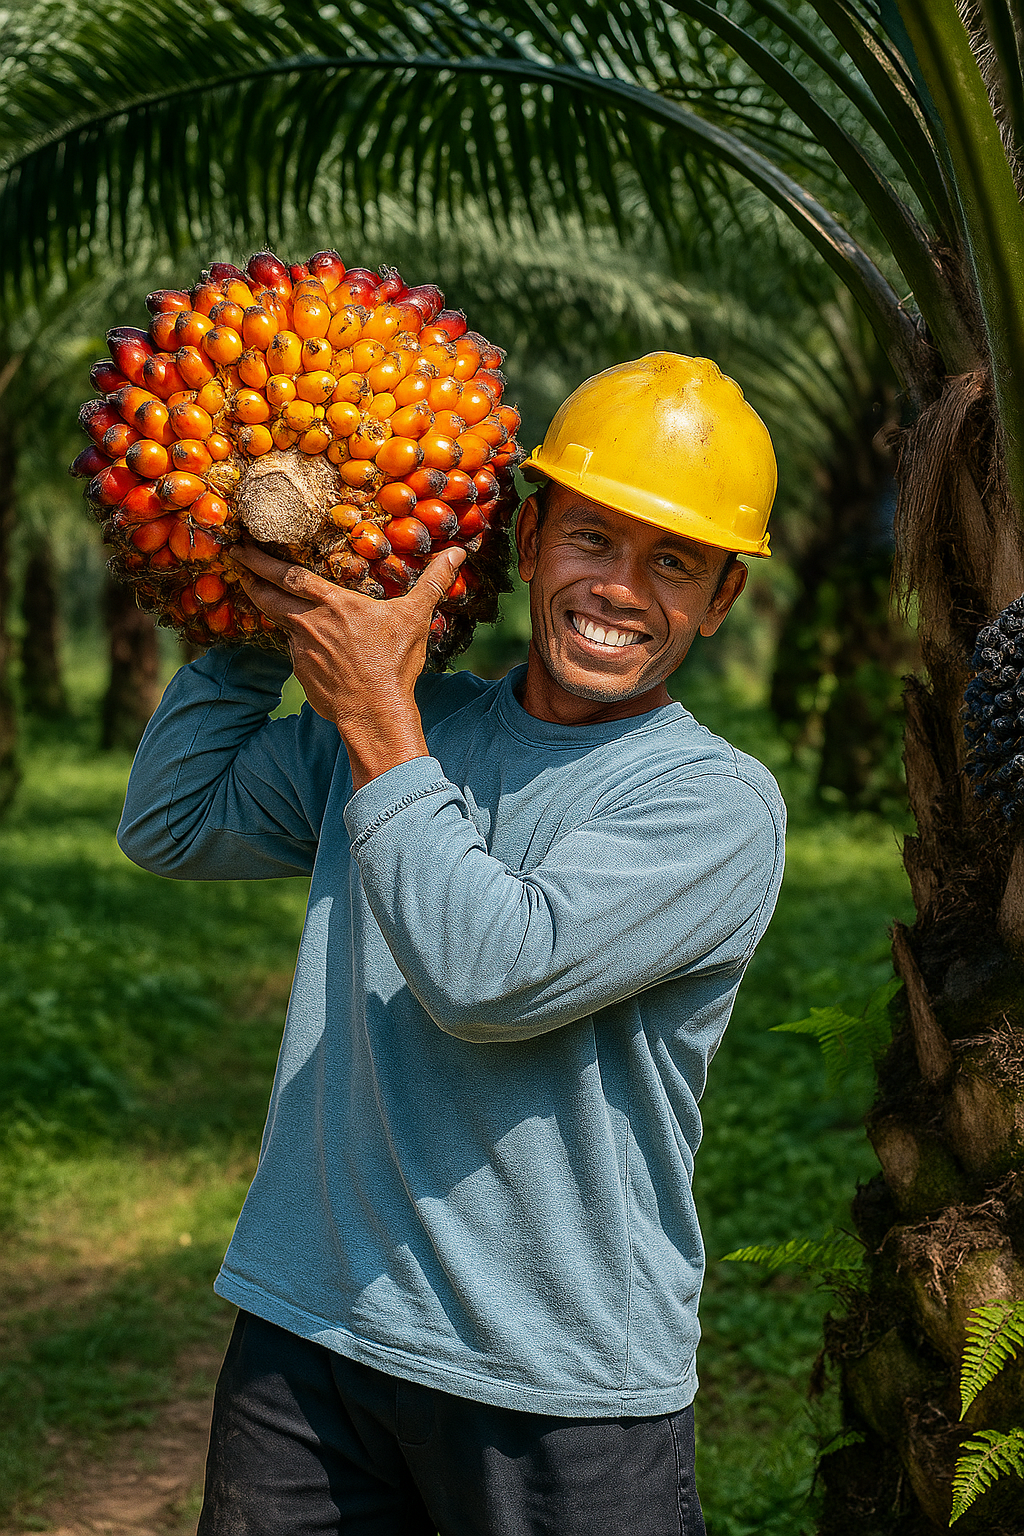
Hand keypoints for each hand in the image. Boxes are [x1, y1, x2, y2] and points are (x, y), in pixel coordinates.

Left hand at [229, 541, 465, 789]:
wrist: (375, 712)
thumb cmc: (393, 663)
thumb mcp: (415, 617)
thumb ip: (432, 582)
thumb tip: (458, 553)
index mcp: (332, 604)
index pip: (287, 575)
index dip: (260, 561)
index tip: (240, 549)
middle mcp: (309, 624)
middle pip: (268, 596)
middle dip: (250, 578)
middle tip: (237, 564)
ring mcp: (302, 651)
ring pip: (282, 624)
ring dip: (272, 609)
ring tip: (264, 597)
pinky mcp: (302, 673)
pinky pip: (298, 652)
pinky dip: (300, 644)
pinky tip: (311, 646)